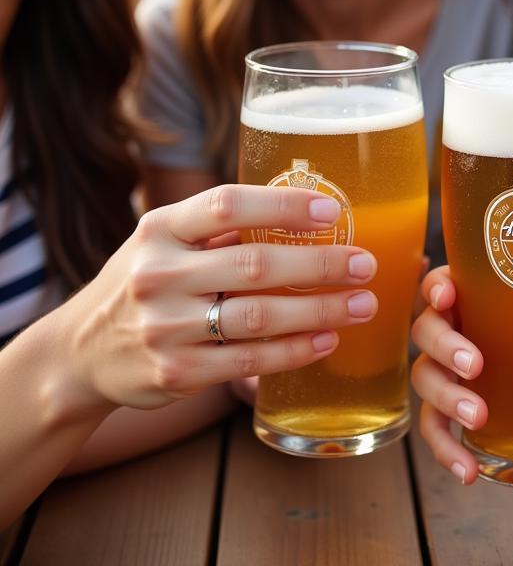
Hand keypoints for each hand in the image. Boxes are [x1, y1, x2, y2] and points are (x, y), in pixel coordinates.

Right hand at [54, 184, 379, 416]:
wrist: (80, 352)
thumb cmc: (148, 281)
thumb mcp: (165, 241)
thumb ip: (222, 228)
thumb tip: (308, 211)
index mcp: (160, 228)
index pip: (228, 205)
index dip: (283, 206)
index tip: (331, 212)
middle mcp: (159, 274)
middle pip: (255, 264)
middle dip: (321, 265)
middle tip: (365, 264)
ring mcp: (165, 327)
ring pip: (260, 317)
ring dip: (320, 310)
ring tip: (362, 304)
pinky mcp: (175, 373)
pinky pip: (249, 360)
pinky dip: (295, 351)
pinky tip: (327, 340)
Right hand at [410, 268, 512, 484]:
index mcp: (483, 289)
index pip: (445, 280)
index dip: (436, 286)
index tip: (448, 296)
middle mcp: (463, 325)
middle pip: (428, 329)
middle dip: (444, 347)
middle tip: (476, 366)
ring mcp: (459, 370)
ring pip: (427, 378)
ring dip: (444, 399)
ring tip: (477, 417)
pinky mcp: (469, 408)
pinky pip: (440, 428)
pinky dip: (446, 449)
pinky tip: (467, 469)